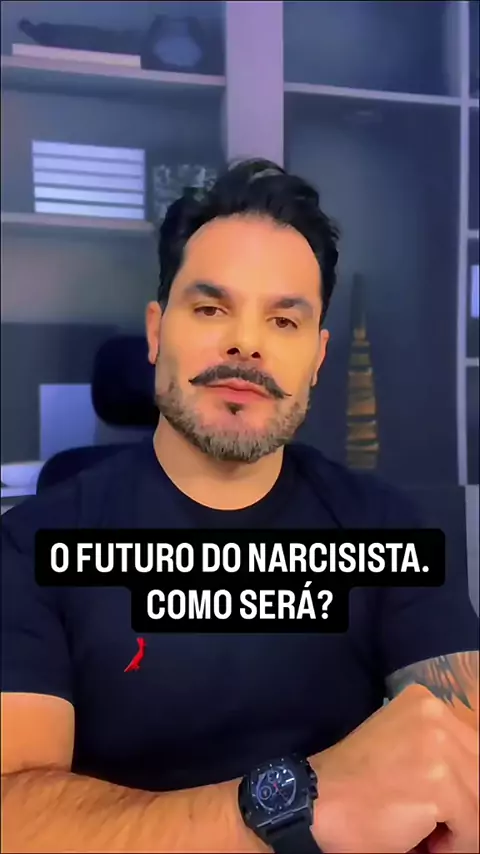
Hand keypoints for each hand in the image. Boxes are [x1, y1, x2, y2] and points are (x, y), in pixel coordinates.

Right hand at [311, 685, 478, 852]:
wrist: (314, 801)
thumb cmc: (354, 782)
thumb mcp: (401, 745)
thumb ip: (438, 748)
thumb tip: (474, 782)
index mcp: (424, 701)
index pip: (472, 748)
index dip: (464, 783)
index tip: (445, 805)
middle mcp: (435, 714)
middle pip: (479, 773)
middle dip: (466, 806)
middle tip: (436, 824)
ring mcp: (438, 747)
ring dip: (461, 828)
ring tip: (427, 834)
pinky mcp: (439, 784)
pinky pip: (473, 828)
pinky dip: (454, 845)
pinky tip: (421, 839)